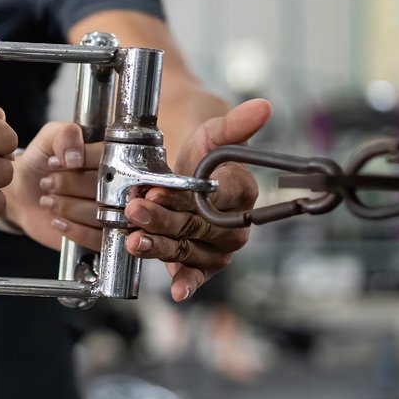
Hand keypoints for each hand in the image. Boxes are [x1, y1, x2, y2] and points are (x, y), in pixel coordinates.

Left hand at [4, 120, 103, 250]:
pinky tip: (57, 221)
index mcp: (110, 156)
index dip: (79, 163)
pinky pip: (98, 238)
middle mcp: (116, 184)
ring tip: (49, 200)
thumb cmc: (39, 163)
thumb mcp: (48, 139)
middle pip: (105, 188)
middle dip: (68, 186)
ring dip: (68, 207)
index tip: (54, 163)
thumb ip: (64, 135)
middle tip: (47, 183)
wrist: (22, 194)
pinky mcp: (102, 236)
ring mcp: (112, 211)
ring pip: (101, 214)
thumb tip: (76, 157)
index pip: (108, 158)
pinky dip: (75, 230)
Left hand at [125, 98, 272, 301]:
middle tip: (137, 208)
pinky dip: (187, 284)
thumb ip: (234, 124)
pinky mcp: (198, 263)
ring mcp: (216, 248)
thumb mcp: (213, 133)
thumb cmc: (202, 153)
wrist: (187, 171)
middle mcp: (234, 224)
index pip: (220, 195)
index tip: (162, 190)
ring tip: (135, 238)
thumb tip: (263, 107)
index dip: (192, 195)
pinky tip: (177, 292)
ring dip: (161, 246)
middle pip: (199, 225)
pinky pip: (195, 275)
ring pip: (188, 249)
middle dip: (165, 218)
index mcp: (242, 191)